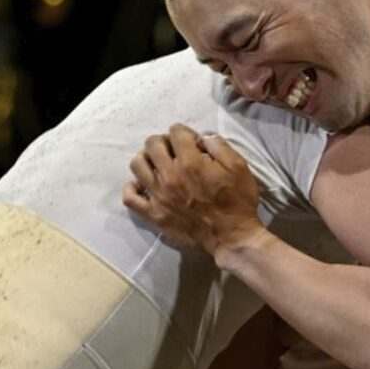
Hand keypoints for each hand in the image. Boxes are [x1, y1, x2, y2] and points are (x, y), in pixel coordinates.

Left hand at [126, 124, 263, 254]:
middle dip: (164, 141)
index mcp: (191, 162)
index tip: (193, 144)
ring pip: (137, 165)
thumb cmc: (237, 202)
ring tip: (157, 164)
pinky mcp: (154, 214)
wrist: (231, 237)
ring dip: (147, 159)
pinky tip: (143, 185)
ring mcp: (158, 196)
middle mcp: (170, 176)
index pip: (176, 131)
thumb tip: (202, 138)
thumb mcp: (238, 167)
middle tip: (175, 151)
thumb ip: (219, 145)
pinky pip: (130, 197)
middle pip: (152, 144)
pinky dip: (132, 188)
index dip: (186, 133)